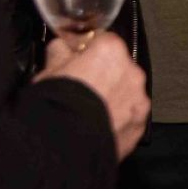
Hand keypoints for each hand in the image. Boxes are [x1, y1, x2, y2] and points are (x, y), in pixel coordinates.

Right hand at [35, 34, 149, 159]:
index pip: (103, 41)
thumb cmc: (55, 106)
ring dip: (113, 99)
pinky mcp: (139, 126)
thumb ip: (60, 52)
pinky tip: (97, 128)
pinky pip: (129, 117)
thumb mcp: (48, 72)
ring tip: (88, 113)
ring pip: (126, 93)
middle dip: (103, 76)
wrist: (64, 147)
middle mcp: (132, 72)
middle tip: (81, 91)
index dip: (87, 52)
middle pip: (118, 68)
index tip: (77, 62)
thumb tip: (61, 47)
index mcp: (110, 52)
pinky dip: (118, 120)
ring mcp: (138, 100)